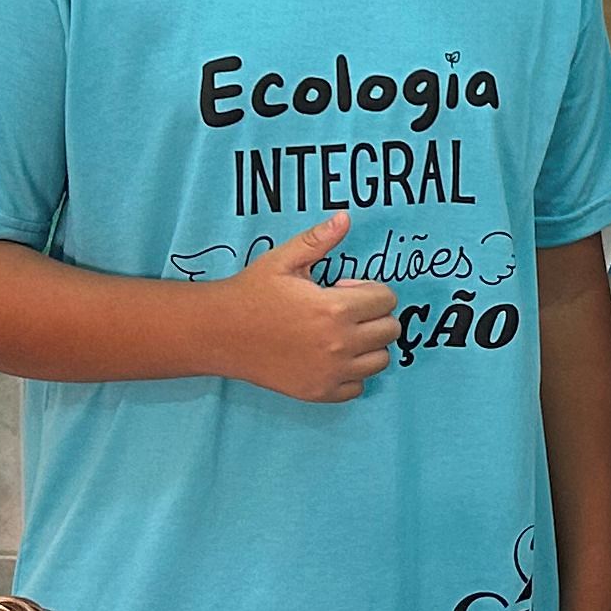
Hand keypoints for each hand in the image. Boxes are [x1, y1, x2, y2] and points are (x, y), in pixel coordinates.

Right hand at [197, 212, 396, 401]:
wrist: (219, 333)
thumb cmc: (251, 293)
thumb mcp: (283, 260)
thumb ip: (319, 240)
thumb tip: (345, 218)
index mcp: (335, 309)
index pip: (387, 299)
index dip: (369, 289)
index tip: (343, 287)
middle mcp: (338, 344)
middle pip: (390, 330)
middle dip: (375, 315)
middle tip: (345, 309)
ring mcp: (330, 373)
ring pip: (380, 360)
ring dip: (369, 344)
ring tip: (341, 333)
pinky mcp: (319, 392)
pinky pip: (358, 386)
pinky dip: (352, 372)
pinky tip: (331, 356)